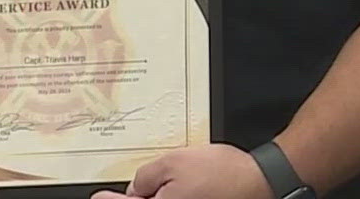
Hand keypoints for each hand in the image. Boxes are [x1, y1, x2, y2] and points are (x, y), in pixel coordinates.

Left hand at [91, 144, 270, 198]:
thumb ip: (146, 176)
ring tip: (171, 182)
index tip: (100, 197)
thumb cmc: (222, 174)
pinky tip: (183, 185)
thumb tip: (137, 187)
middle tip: (132, 188)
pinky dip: (174, 195)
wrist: (259, 181)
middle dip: (137, 197)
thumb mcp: (174, 162)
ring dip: (158, 195)